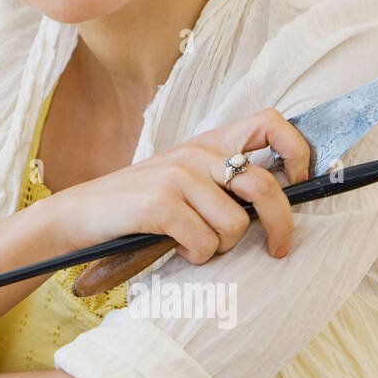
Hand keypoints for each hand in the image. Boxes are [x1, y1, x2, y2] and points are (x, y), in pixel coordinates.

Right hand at [45, 108, 311, 277]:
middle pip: (265, 185)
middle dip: (280, 225)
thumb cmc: (135, 207)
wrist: (78, 215)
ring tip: (196, 245)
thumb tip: (275, 204)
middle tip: (277, 248)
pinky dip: (195, 255)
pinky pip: (204, 242)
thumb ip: (220, 182)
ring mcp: (177, 177)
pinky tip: (176, 248)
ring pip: (235, 225)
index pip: (271, 123)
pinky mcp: (159, 204)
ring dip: (221, 248)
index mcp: (206, 143)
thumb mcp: (181, 182)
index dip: (298, 151)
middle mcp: (196, 154)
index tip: (300, 182)